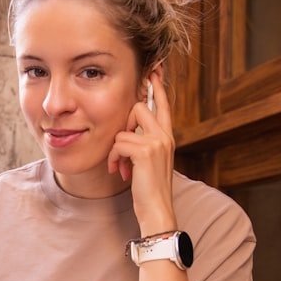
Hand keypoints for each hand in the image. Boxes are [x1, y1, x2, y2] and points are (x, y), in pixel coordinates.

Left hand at [107, 69, 176, 233]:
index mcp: (167, 137)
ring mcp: (158, 142)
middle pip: (138, 106)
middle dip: (123, 124)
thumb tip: (127, 133)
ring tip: (118, 165)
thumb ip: (143, 144)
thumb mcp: (147, 162)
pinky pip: (119, 142)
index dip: (157, 87)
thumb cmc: (149, 189)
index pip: (162, 105)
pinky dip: (113, 158)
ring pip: (125, 127)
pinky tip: (118, 172)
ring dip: (115, 148)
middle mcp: (165, 136)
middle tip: (120, 148)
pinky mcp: (146, 151)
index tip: (154, 70)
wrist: (157, 210)